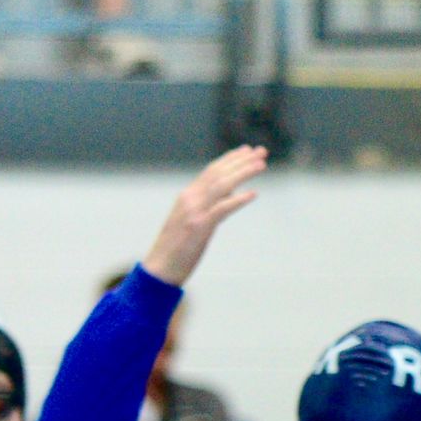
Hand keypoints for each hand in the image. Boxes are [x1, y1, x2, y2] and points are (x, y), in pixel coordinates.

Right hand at [142, 145, 265, 285]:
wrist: (159, 269)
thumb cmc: (176, 249)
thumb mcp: (193, 221)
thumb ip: (209, 206)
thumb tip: (230, 194)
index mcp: (188, 197)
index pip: (211, 171)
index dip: (230, 159)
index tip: (248, 150)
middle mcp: (190, 199)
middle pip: (219, 173)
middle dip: (242, 160)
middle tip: (262, 151)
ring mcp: (194, 212)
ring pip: (221, 185)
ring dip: (243, 173)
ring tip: (262, 165)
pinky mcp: (199, 228)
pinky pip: (221, 209)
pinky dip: (237, 200)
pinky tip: (253, 194)